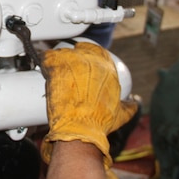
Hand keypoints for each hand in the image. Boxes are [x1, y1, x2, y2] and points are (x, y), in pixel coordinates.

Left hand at [40, 42, 136, 163]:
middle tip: (66, 67)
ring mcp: (73, 62)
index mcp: (107, 69)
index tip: (81, 60)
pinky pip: (47, 56)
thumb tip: (134, 104)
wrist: (80, 128)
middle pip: (79, 50)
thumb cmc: (99, 122)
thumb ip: (129, 107)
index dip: (88, 54)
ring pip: (63, 52)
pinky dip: (44, 60)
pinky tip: (43, 67)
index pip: (97, 51)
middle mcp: (92, 61)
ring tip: (54, 70)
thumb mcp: (120, 114)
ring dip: (58, 59)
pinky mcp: (56, 67)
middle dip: (72, 57)